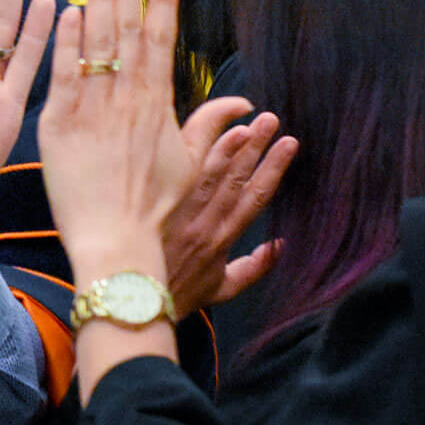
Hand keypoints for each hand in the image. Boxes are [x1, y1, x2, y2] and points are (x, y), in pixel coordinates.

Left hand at [39, 0, 225, 284]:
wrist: (118, 244)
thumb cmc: (155, 211)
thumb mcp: (189, 166)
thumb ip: (207, 128)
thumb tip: (245, 109)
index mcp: (159, 106)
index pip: (163, 41)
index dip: (164, 1)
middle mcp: (128, 100)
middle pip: (130, 30)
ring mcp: (94, 110)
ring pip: (96, 43)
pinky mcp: (60, 126)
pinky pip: (63, 75)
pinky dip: (65, 42)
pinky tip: (64, 9)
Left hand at [161, 110, 296, 317]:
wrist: (134, 304)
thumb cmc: (178, 295)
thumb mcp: (221, 290)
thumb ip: (253, 268)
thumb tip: (280, 246)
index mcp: (223, 239)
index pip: (256, 197)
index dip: (274, 169)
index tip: (290, 144)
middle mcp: (205, 221)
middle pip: (237, 176)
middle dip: (257, 146)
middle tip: (272, 120)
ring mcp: (180, 211)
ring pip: (210, 170)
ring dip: (230, 144)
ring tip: (248, 122)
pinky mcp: (158, 204)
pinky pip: (180, 172)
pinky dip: (197, 151)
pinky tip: (212, 132)